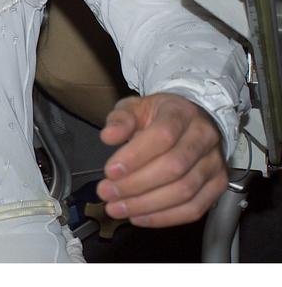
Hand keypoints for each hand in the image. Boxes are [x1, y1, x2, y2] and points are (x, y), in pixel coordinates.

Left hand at [95, 93, 227, 227]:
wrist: (190, 119)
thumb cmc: (158, 116)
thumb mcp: (134, 107)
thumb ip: (120, 120)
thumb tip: (109, 136)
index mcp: (181, 113)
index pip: (162, 136)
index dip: (135, 157)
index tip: (110, 171)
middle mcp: (203, 137)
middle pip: (173, 167)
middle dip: (135, 185)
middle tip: (107, 192)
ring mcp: (214, 163)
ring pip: (184, 191)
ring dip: (147, 205)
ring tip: (118, 208)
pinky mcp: (217, 185)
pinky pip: (195, 208)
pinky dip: (165, 217)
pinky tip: (139, 216)